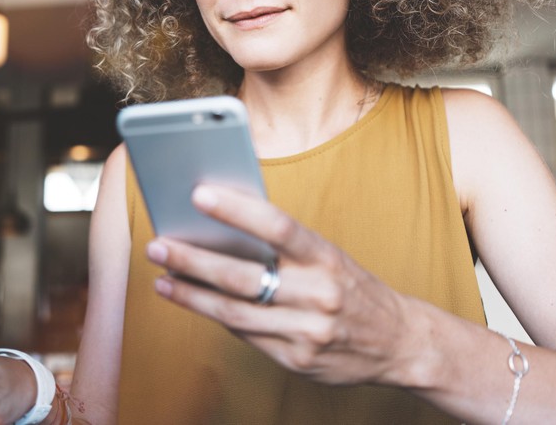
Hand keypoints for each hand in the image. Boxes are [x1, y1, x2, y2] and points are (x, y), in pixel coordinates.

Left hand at [145, 183, 420, 387]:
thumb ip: (283, 246)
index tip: (198, 194)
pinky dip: (215, 316)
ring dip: (191, 295)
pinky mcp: (298, 361)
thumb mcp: (328, 256)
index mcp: (327, 258)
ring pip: (234, 312)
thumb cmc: (351, 286)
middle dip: (193, 261)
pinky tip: (193, 301)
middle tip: (157, 247)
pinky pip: (245, 335)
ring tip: (161, 279)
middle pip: (243, 277)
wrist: (398, 342)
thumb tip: (220, 229)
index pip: (278, 226)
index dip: (236, 209)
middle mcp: (319, 295)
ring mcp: (308, 332)